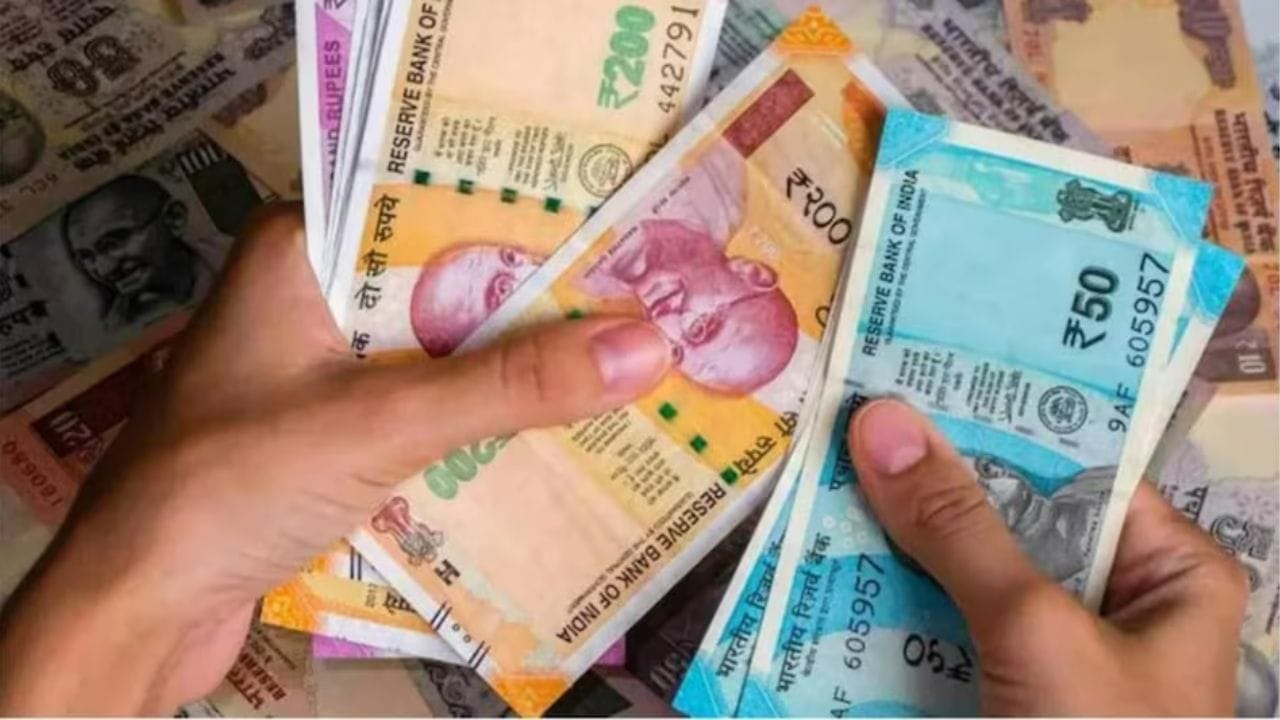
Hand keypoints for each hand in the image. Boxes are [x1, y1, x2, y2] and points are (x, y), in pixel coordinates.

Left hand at [0, 204, 671, 713]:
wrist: (136, 606)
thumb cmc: (234, 484)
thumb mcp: (382, 421)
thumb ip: (510, 385)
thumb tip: (648, 345)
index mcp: (299, 250)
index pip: (431, 201)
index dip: (527, 211)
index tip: (621, 221)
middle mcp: (310, 295)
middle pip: (446, 281)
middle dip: (537, 299)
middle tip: (646, 296)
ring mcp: (318, 368)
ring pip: (441, 350)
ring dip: (514, 367)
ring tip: (625, 358)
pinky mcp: (329, 433)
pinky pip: (424, 408)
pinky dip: (480, 420)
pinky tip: (555, 429)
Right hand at [847, 399, 1247, 715]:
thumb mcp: (1037, 631)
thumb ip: (960, 527)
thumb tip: (880, 420)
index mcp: (1166, 573)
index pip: (1074, 465)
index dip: (993, 413)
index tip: (906, 360)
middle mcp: (1105, 604)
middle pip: (1005, 518)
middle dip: (922, 479)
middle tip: (838, 415)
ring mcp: (1039, 658)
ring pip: (954, 575)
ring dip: (886, 541)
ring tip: (809, 474)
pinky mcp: (984, 698)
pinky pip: (928, 633)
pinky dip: (877, 607)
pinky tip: (815, 566)